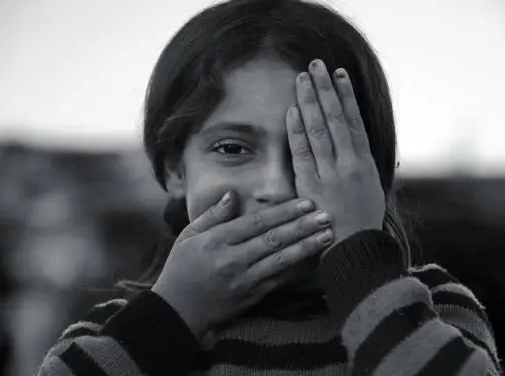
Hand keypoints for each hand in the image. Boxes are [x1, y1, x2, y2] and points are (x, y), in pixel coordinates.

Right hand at [151, 191, 334, 340]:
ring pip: (281, 260)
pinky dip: (298, 269)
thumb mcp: (188, 236)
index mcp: (217, 241)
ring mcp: (244, 280)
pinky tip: (314, 259)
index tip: (305, 202)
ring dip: (307, 246)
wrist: (176, 312)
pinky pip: (279, 280)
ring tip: (328, 234)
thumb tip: (233, 194)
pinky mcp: (252, 297)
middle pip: (274, 239)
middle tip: (326, 214)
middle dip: (303, 226)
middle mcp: (233, 260)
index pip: (257, 222)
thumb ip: (213, 215)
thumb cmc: (180, 269)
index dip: (283, 212)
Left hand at [286, 59, 385, 255]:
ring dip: (310, 101)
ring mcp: (330, 173)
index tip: (339, 73)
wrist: (355, 249)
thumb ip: (360, 162)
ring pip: (319, 129)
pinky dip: (297, 131)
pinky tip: (292, 110)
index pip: (354, 120)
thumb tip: (353, 139)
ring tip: (303, 78)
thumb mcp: (371, 187)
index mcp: (365, 162)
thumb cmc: (362, 220)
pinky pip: (302, 153)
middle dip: (325, 89)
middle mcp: (349, 163)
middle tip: (316, 65)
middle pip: (336, 118)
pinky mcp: (311, 185)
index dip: (346, 95)